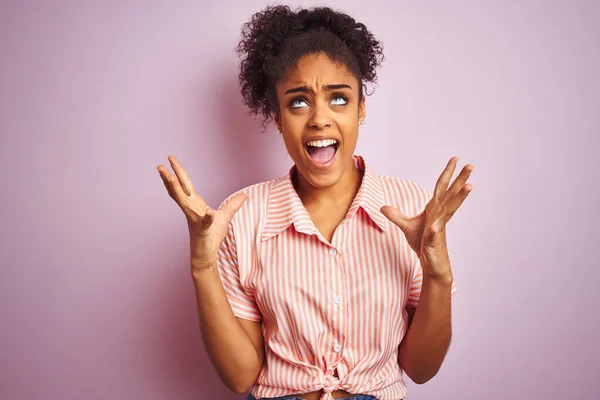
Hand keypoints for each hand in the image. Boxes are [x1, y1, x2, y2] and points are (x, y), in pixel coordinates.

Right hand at [157, 155, 246, 269]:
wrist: (206, 254)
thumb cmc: (212, 236)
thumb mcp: (225, 216)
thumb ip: (233, 205)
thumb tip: (244, 195)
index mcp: (195, 204)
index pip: (185, 184)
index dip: (178, 171)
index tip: (170, 159)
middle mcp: (191, 209)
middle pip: (179, 190)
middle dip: (169, 177)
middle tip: (160, 165)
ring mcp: (195, 219)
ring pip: (184, 202)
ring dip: (176, 189)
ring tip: (169, 177)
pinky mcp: (203, 231)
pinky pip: (205, 222)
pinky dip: (207, 217)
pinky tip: (208, 211)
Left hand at [381, 157, 472, 279]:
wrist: (431, 264)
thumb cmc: (423, 244)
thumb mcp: (406, 227)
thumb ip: (396, 215)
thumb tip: (383, 207)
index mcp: (434, 209)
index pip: (442, 187)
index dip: (447, 173)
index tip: (455, 158)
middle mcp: (439, 215)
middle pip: (451, 194)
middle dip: (460, 179)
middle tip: (470, 165)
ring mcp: (439, 228)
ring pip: (450, 210)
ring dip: (459, 198)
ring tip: (469, 186)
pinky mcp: (433, 242)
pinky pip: (433, 234)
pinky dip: (433, 231)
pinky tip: (433, 228)